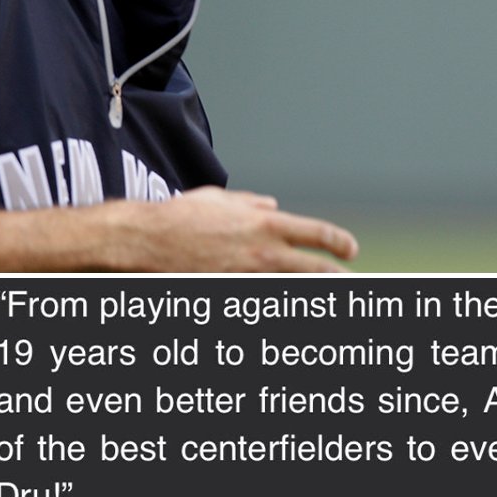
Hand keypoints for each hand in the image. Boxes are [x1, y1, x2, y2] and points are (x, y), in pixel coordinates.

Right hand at [116, 186, 357, 273]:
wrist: (146, 241)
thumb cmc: (181, 217)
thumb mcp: (221, 200)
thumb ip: (251, 203)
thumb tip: (272, 204)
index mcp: (265, 225)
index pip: (317, 233)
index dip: (339, 242)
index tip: (350, 250)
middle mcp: (263, 252)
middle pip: (314, 269)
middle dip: (336, 277)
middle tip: (348, 280)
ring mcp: (248, 276)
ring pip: (292, 287)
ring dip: (308, 291)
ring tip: (326, 295)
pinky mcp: (230, 291)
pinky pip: (262, 297)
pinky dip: (276, 296)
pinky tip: (284, 296)